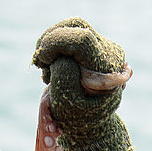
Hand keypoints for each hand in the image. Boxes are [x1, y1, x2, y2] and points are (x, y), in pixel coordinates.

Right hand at [30, 18, 148, 150]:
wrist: (91, 124)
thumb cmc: (79, 118)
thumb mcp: (68, 103)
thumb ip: (63, 76)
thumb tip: (61, 55)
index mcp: (107, 70)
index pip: (82, 39)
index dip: (57, 43)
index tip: (43, 61)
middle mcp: (109, 54)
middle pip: (76, 26)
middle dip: (51, 41)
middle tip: (42, 64)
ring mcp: (103, 48)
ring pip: (72, 26)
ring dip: (51, 42)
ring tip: (47, 68)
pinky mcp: (93, 46)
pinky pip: (70, 33)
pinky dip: (55, 45)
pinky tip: (51, 64)